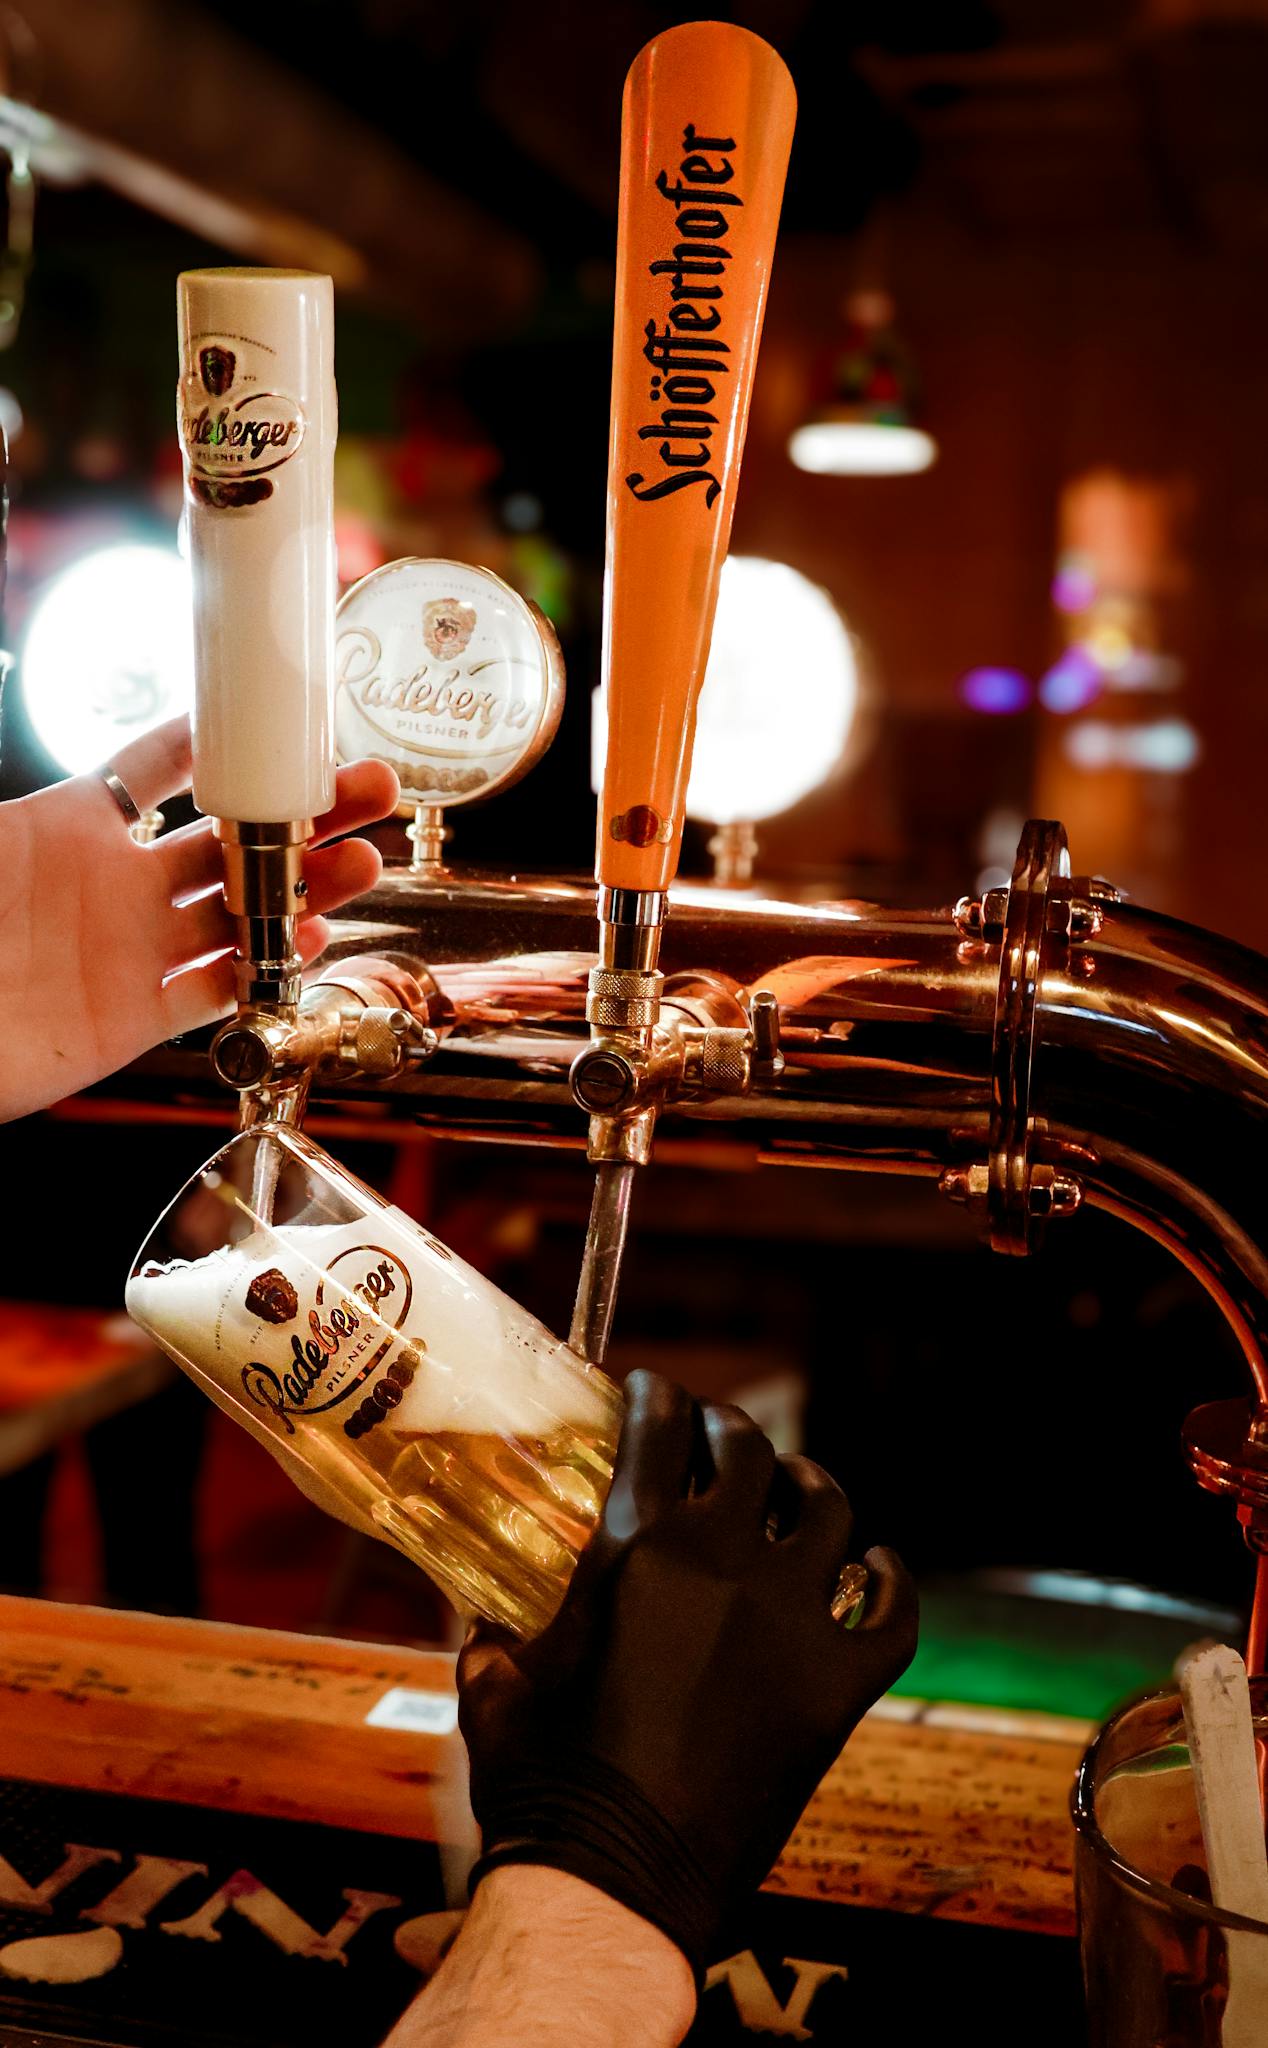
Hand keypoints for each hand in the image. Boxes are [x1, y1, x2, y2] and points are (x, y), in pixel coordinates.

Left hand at [0, 716, 398, 1121]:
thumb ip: (27, 800)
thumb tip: (112, 733)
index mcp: (71, 823)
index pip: (162, 764)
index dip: (224, 740)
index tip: (288, 719)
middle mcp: (115, 882)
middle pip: (231, 836)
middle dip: (305, 813)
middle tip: (367, 789)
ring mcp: (131, 950)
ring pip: (243, 910)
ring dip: (308, 887)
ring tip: (364, 862)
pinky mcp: (137, 1020)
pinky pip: (219, 989)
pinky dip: (272, 967)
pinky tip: (315, 939)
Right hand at [458, 1369, 917, 1981]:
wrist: (612, 1887)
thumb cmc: (540, 1788)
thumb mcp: (493, 1683)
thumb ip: (492, 1630)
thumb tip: (481, 1614)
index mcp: (635, 1547)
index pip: (658, 1424)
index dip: (654, 1393)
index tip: (650, 1390)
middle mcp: (721, 1565)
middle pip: (747, 1450)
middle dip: (727, 1430)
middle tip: (715, 1439)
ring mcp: (791, 1623)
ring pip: (829, 1509)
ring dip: (809, 1487)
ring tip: (794, 1488)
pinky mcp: (837, 1687)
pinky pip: (891, 1611)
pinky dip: (888, 1581)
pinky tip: (874, 1570)